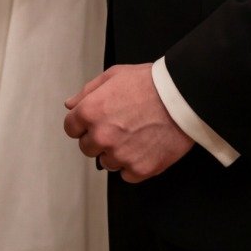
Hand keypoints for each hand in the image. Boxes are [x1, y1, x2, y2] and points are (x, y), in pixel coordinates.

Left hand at [63, 63, 193, 181]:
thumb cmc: (149, 83)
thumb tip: (70, 105)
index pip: (71, 128)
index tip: (93, 122)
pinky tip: (143, 147)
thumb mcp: (113, 76)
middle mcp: (102, 136)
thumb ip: (87, 92)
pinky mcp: (140, 169)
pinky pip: (126, 175)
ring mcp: (121, 155)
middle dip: (97, 138)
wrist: (180, 97)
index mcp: (91, 112)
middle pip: (87, 148)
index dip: (81, 124)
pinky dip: (133, 164)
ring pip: (107, 162)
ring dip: (116, 153)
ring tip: (134, 135)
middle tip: (117, 126)